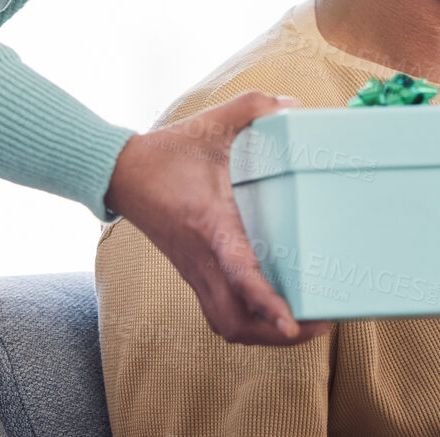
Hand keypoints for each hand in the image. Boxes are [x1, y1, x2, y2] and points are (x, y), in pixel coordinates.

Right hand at [104, 91, 333, 347]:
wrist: (119, 173)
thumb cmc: (166, 152)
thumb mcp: (210, 123)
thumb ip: (252, 107)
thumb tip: (293, 105)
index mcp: (209, 224)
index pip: (240, 273)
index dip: (267, 301)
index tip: (292, 320)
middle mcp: (201, 258)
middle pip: (236, 321)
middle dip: (278, 334)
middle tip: (320, 322)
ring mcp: (194, 271)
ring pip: (226, 325)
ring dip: (263, 334)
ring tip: (301, 325)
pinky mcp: (191, 273)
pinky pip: (219, 313)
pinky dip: (247, 322)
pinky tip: (270, 312)